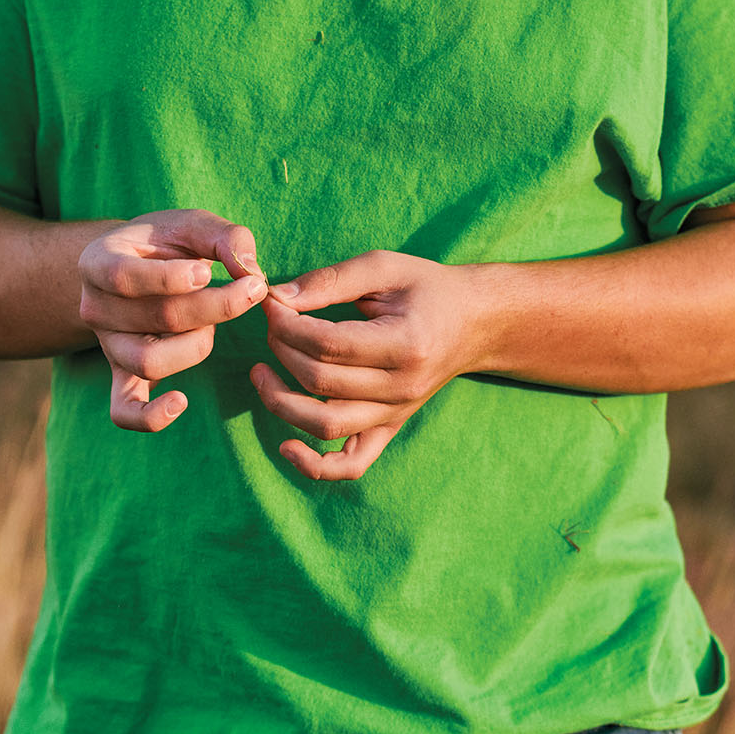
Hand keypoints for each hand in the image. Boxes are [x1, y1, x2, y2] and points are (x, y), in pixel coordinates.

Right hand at [79, 209, 267, 430]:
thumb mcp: (192, 224)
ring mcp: (107, 346)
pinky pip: (126, 410)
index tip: (209, 271)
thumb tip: (252, 272)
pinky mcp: (122, 377)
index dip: (170, 278)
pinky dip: (151, 417)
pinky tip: (181, 402)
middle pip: (155, 318)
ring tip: (210, 326)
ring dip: (197, 344)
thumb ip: (226, 238)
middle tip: (252, 289)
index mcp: (98, 261)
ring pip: (150, 361)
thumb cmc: (167, 243)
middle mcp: (94, 307)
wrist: (136, 266)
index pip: (124, 278)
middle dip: (215, 306)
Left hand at [250, 250, 476, 479]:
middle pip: (321, 382)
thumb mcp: (384, 267)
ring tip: (260, 372)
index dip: (288, 326)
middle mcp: (403, 388)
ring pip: (326, 425)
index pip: (329, 345)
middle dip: (281, 350)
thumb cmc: (427, 288)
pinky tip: (286, 445)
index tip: (272, 303)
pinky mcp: (390, 428)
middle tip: (271, 323)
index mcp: (406, 344)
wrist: (474, 322)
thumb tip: (278, 298)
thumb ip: (331, 280)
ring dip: (280, 401)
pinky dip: (315, 465)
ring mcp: (396, 413)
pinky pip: (351, 464)